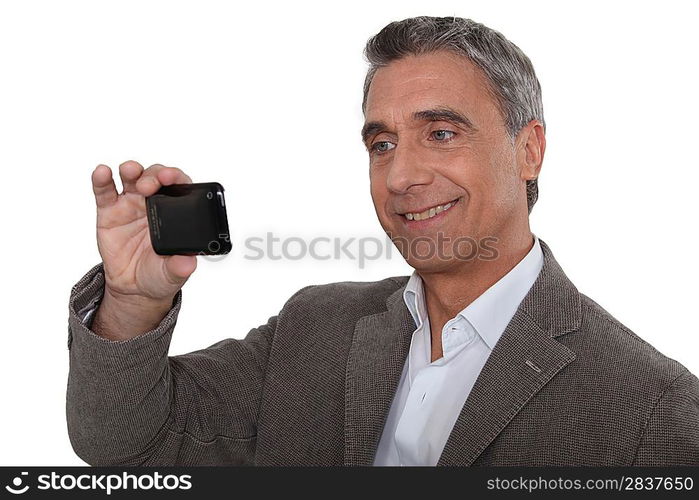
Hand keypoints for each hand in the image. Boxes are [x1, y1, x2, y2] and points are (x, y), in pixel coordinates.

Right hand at [92, 160, 196, 306]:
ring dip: (132, 170)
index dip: (176, 177)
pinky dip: (102, 179)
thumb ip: (180, 266)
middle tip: (149, 185)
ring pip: (132, 177)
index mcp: (174, 213)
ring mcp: (130, 204)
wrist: (133, 287)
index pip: (179, 187)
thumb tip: (188, 262)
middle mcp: (153, 203)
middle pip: (155, 177)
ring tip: (130, 172)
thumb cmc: (158, 274)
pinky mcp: (109, 211)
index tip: (171, 178)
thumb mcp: (172, 274)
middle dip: (154, 175)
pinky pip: (105, 190)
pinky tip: (102, 172)